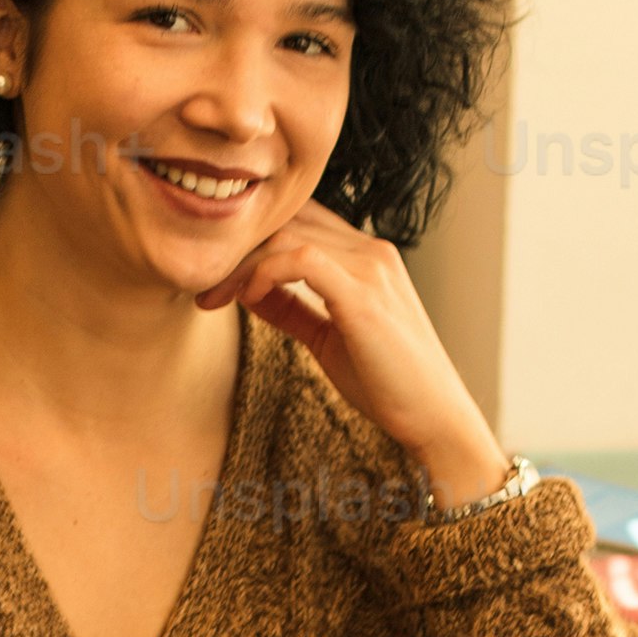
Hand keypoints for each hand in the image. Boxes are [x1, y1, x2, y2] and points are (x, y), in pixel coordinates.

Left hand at [196, 193, 509, 508]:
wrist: (434, 416)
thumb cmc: (386, 382)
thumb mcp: (326, 337)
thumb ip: (290, 308)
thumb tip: (244, 289)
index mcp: (365, 255)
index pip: (299, 220)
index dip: (252, 241)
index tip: (217, 279)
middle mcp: (371, 250)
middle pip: (287, 221)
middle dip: (237, 251)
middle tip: (203, 288)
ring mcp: (371, 267)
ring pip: (288, 235)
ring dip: (241, 263)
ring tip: (214, 296)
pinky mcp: (364, 293)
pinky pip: (301, 259)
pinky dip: (264, 272)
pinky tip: (246, 297)